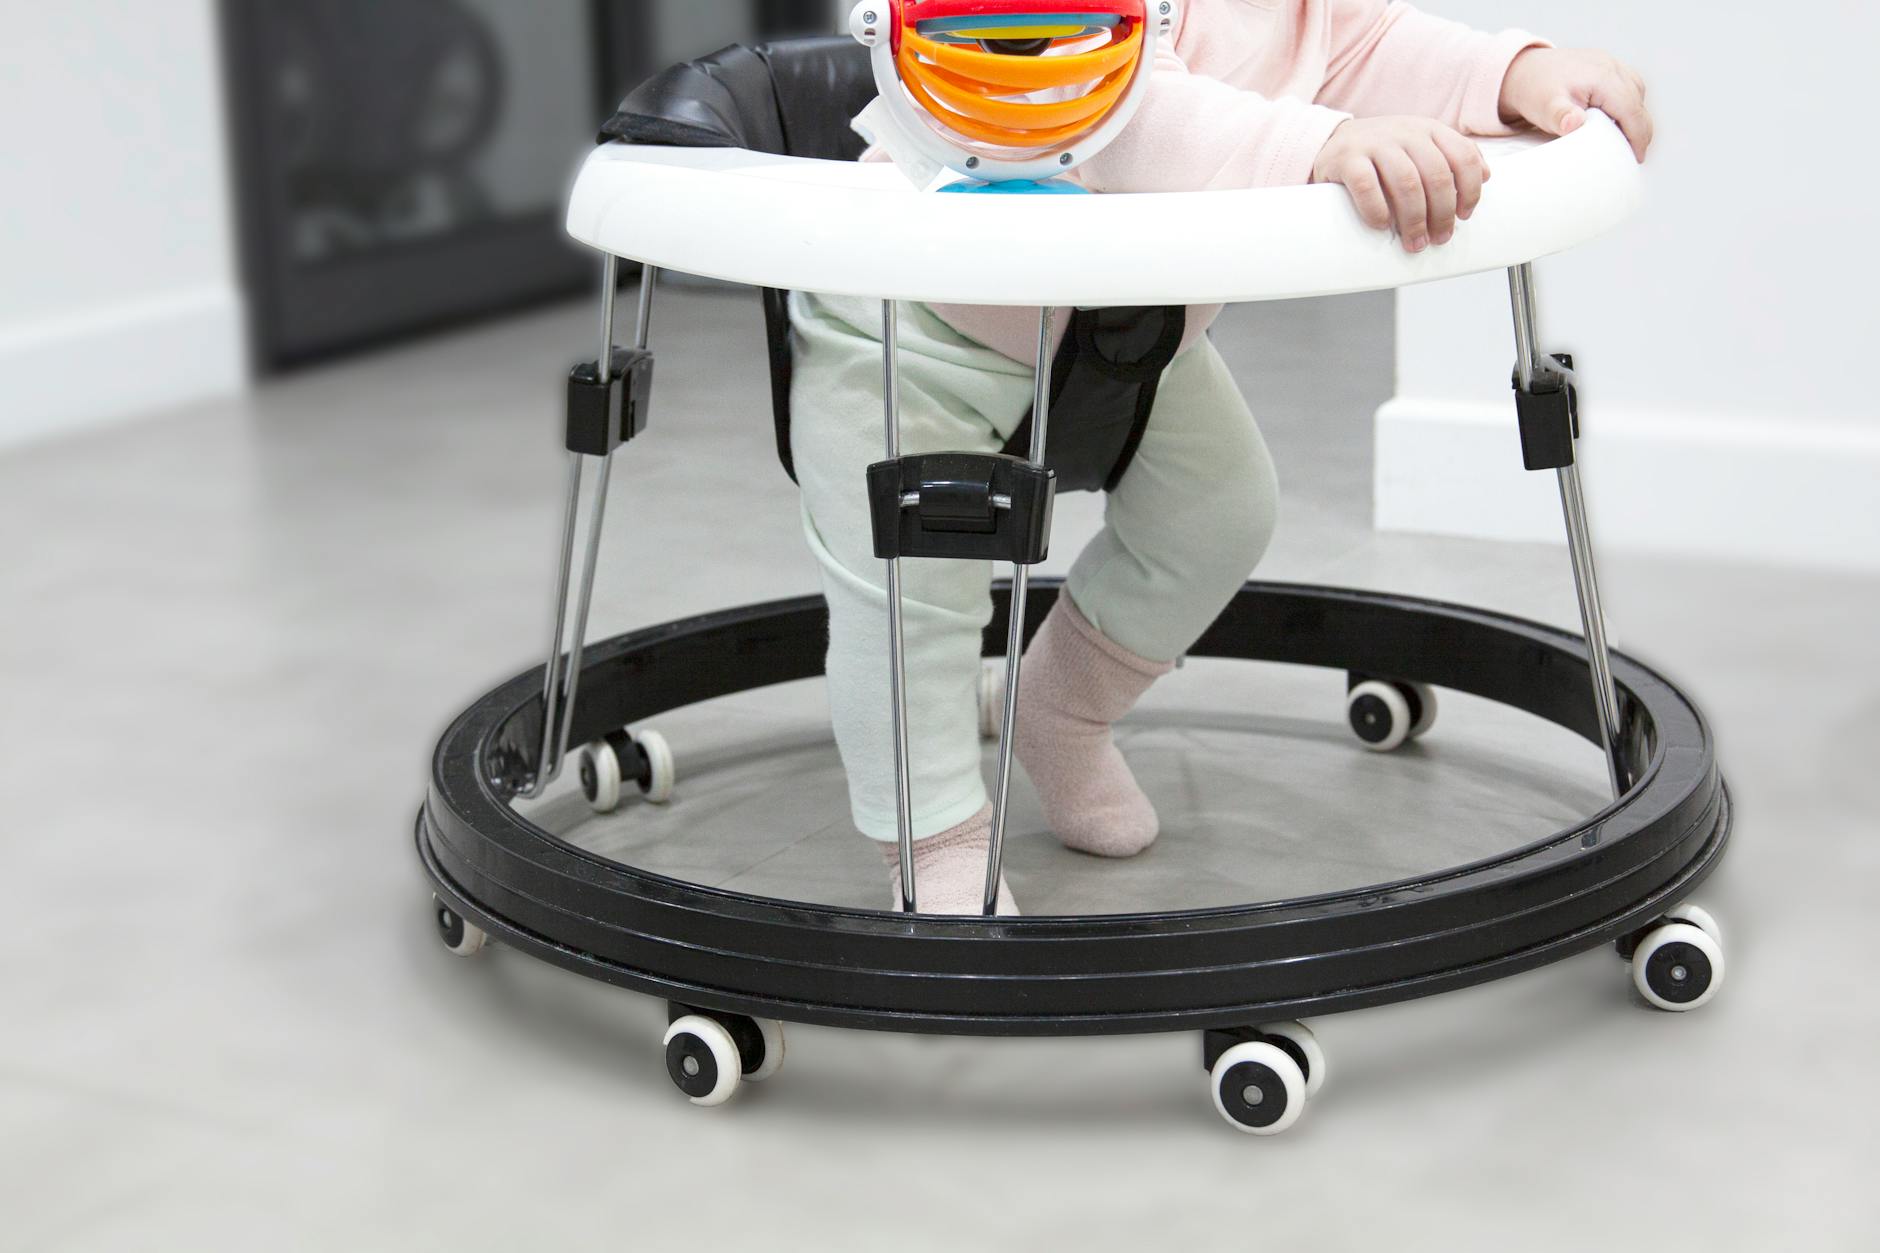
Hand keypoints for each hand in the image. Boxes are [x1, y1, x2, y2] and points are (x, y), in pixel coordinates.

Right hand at [1311, 116, 1488, 252]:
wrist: (1333, 142)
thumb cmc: (1382, 153)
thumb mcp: (1421, 146)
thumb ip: (1452, 156)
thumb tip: (1487, 176)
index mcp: (1428, 129)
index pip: (1463, 157)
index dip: (1470, 190)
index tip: (1464, 216)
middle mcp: (1405, 132)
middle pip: (1436, 175)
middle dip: (1442, 214)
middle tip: (1438, 238)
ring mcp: (1375, 143)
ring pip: (1406, 184)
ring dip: (1414, 220)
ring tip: (1414, 242)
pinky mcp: (1347, 159)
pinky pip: (1367, 187)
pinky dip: (1377, 212)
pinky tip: (1381, 226)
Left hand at [1499, 47, 1653, 162]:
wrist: (1524, 70)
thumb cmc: (1535, 91)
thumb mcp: (1544, 107)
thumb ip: (1560, 116)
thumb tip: (1575, 123)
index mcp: (1603, 77)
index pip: (1632, 110)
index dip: (1638, 136)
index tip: (1636, 158)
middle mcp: (1612, 67)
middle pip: (1638, 103)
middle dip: (1640, 131)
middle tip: (1632, 156)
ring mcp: (1612, 64)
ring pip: (1637, 94)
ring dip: (1636, 118)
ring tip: (1626, 142)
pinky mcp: (1608, 66)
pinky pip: (1629, 87)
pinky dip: (1629, 106)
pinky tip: (1618, 123)